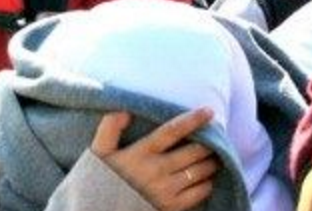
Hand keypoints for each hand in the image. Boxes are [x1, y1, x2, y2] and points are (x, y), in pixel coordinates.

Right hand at [91, 108, 219, 210]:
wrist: (103, 210)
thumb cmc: (103, 179)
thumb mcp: (99, 153)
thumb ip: (109, 129)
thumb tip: (123, 111)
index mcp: (141, 153)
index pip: (171, 131)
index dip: (192, 120)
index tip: (209, 112)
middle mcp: (157, 171)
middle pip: (194, 151)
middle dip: (208, 143)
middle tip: (213, 139)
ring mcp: (166, 191)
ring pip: (200, 171)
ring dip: (210, 162)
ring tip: (211, 157)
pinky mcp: (173, 208)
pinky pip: (200, 193)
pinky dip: (207, 183)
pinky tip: (204, 179)